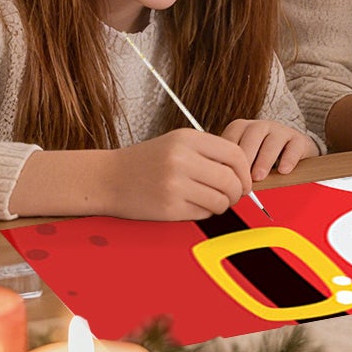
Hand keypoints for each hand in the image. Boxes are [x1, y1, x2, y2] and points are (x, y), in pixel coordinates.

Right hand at [108, 129, 254, 219]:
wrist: (107, 178)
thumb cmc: (146, 161)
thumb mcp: (177, 143)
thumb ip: (209, 152)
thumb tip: (244, 171)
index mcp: (187, 139)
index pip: (235, 154)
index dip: (245, 170)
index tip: (244, 180)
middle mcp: (182, 159)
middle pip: (231, 180)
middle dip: (238, 192)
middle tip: (233, 196)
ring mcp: (175, 184)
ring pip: (220, 200)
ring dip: (223, 205)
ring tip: (213, 202)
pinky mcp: (168, 208)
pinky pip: (203, 213)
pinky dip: (206, 213)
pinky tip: (195, 206)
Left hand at [221, 119, 317, 179]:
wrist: (292, 153)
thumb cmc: (261, 160)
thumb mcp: (245, 160)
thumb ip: (233, 166)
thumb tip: (220, 182)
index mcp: (242, 128)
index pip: (232, 137)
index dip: (229, 157)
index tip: (227, 176)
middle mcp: (261, 126)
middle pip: (251, 136)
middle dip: (246, 158)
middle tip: (242, 178)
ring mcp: (281, 131)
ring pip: (272, 141)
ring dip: (264, 160)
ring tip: (259, 177)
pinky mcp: (299, 139)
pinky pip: (294, 146)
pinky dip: (288, 159)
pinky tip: (283, 171)